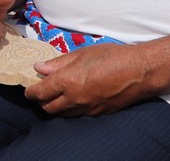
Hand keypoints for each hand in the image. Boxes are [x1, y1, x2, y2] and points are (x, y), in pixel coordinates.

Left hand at [25, 42, 148, 115]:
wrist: (140, 71)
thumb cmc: (112, 57)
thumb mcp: (82, 53)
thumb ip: (59, 62)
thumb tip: (40, 67)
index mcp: (68, 81)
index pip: (41, 92)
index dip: (31, 92)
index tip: (28, 89)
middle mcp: (75, 99)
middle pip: (48, 108)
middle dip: (41, 101)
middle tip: (40, 91)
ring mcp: (87, 109)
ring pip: (62, 114)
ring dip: (55, 106)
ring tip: (55, 94)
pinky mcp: (98, 113)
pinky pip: (77, 115)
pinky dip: (69, 109)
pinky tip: (72, 99)